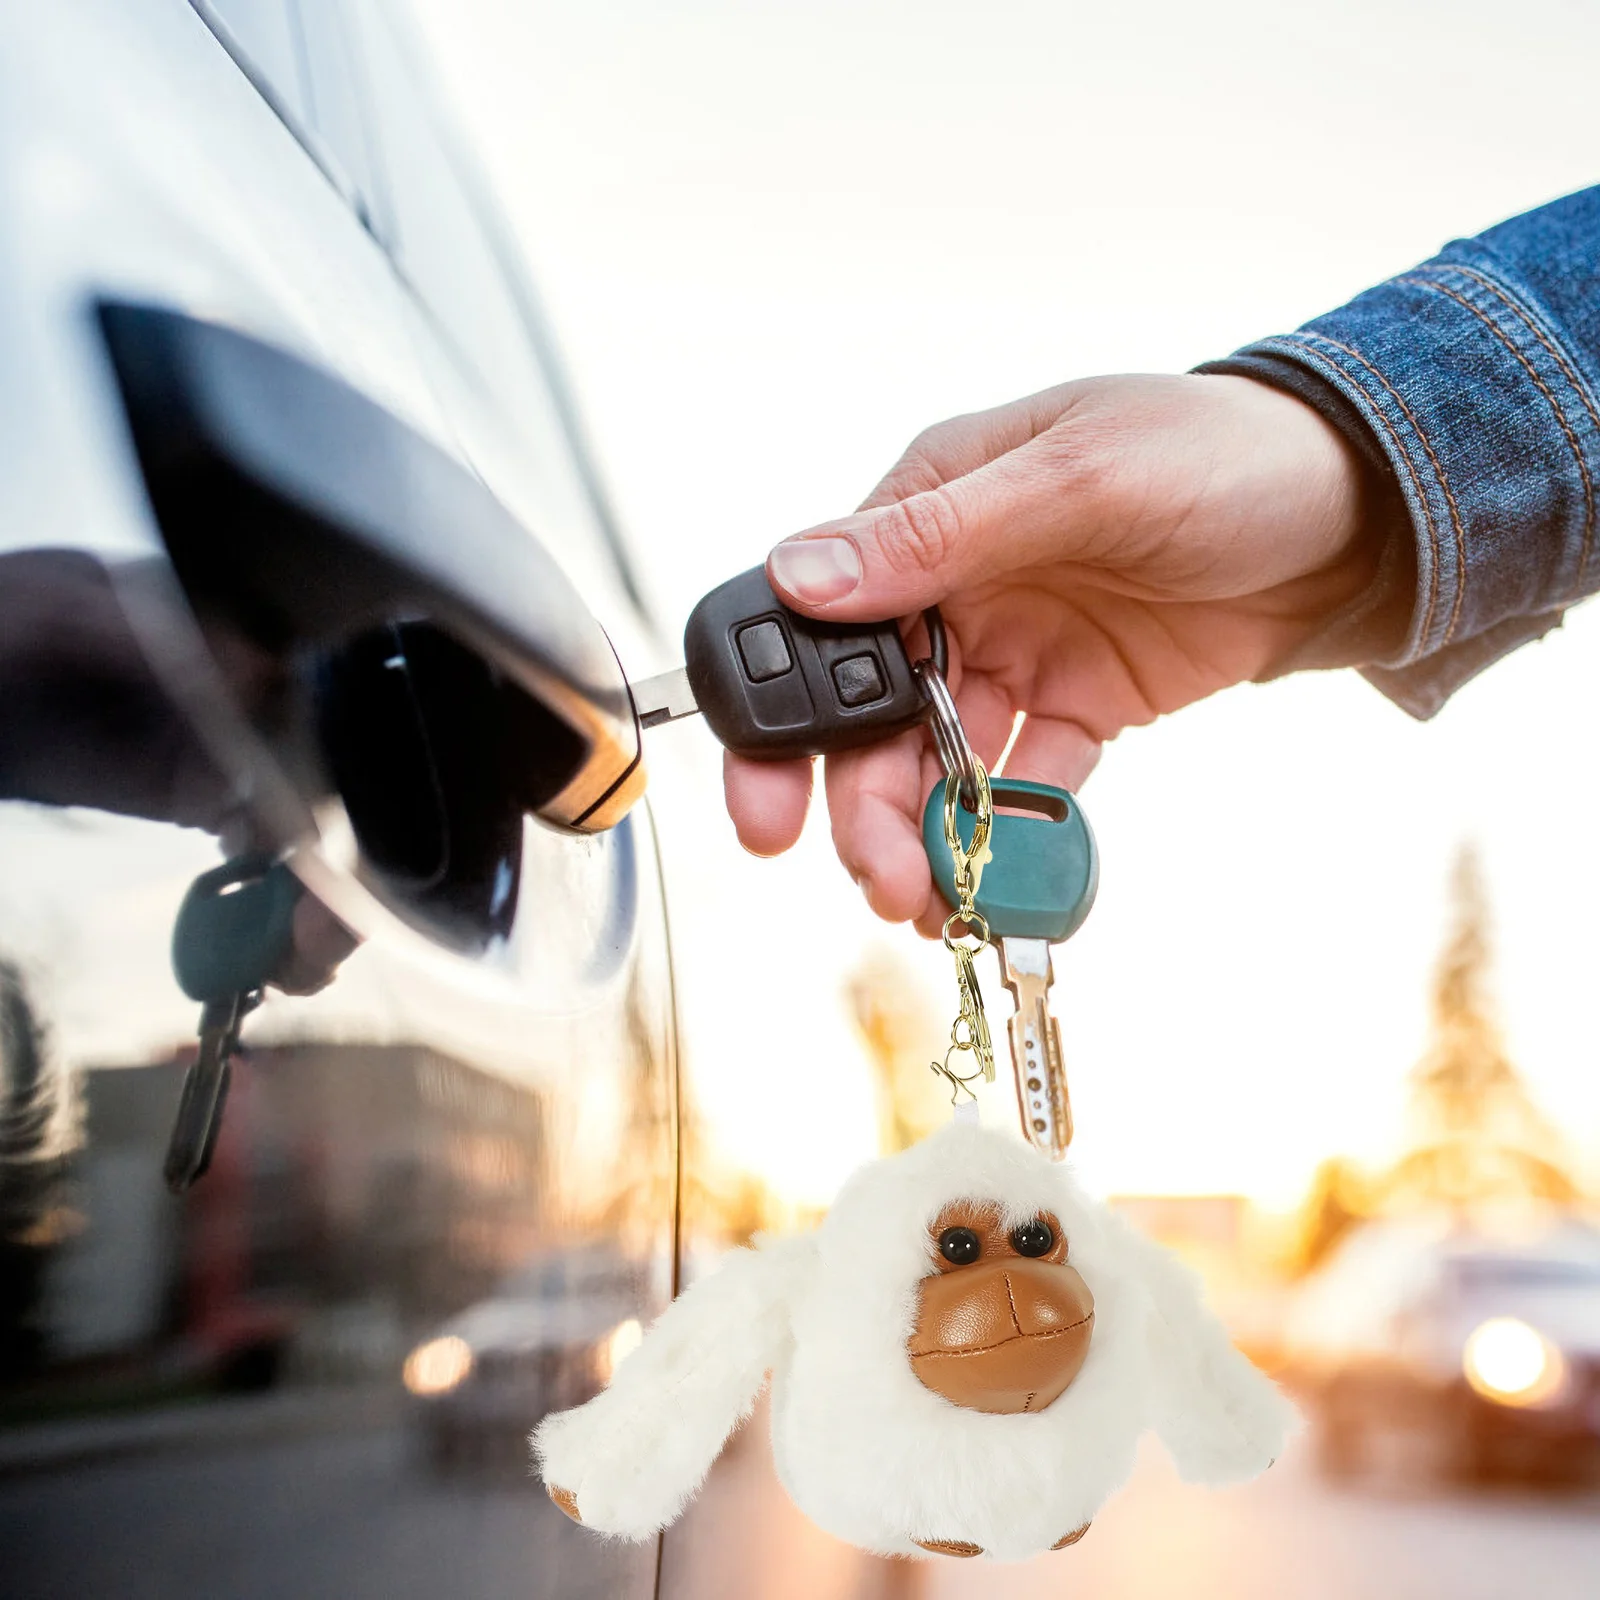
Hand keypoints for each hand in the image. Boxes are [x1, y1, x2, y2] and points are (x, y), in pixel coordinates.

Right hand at [723, 374, 1377, 931]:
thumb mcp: (1077, 478)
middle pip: (870, 716)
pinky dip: (1014, 836)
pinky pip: (1028, 783)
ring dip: (928, 835)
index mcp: (929, 509)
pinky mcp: (1079, 706)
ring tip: (935, 904)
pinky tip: (1005, 884)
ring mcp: (1016, 652)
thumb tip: (799, 574)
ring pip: (939, 763)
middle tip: (881, 880)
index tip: (767, 811)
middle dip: (862, 807)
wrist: (1360, 509)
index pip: (817, 621)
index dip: (780, 721)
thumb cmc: (1218, 453)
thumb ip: (936, 536)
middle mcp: (956, 587)